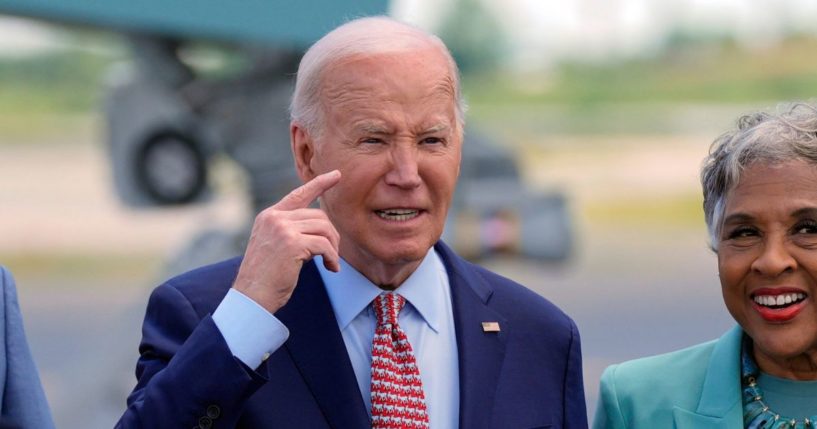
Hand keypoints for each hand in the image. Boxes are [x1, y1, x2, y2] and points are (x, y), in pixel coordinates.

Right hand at [232, 170, 341, 313]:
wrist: (251, 296)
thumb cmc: (265, 278)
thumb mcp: (274, 246)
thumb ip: (291, 231)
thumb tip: (321, 228)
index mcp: (269, 216)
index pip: (298, 194)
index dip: (319, 184)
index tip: (336, 175)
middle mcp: (274, 218)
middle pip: (318, 216)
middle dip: (331, 235)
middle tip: (332, 255)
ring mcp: (282, 229)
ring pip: (324, 228)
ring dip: (333, 248)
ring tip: (331, 263)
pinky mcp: (292, 243)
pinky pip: (324, 245)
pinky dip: (332, 257)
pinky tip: (331, 268)